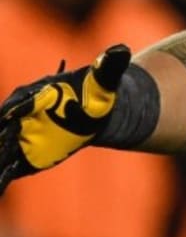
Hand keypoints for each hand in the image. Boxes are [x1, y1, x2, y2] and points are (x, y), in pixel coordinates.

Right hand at [0, 45, 131, 192]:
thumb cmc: (96, 92)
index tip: (10, 116)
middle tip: (4, 143)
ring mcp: (26, 133)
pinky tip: (2, 186)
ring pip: (6, 145)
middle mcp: (26, 113)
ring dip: (2, 155)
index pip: (23, 99)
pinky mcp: (30, 150)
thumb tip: (122, 50)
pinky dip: (5, 174)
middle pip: (8, 125)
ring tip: (2, 172)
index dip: (17, 108)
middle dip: (3, 135)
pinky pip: (13, 163)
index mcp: (40, 93)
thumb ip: (109, 66)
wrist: (95, 111)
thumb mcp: (105, 79)